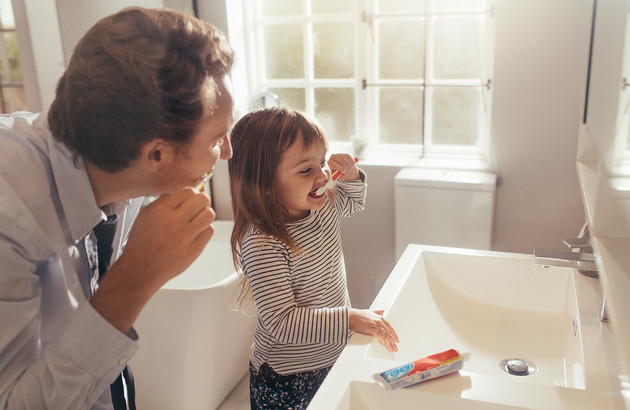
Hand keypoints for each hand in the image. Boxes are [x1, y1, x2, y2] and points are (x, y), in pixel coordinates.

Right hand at [91, 188, 214, 331]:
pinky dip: (204, 230)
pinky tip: (195, 234)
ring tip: (197, 222)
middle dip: (201, 203)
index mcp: (160, 210)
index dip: (191, 195)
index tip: (190, 200)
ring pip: (209, 214)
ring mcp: (185, 236)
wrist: (140, 270)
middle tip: (197, 209)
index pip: (188, 191)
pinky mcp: (194, 249)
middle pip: (203, 199)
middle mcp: (173, 221)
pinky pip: (209, 230)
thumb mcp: (145, 216)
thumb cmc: (142, 243)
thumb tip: (181, 193)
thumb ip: (162, 202)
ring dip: (205, 216)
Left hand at [328, 153, 359, 180]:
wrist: (341, 168)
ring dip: (349, 166)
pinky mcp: (346, 154)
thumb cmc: (337, 173)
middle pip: (340, 161)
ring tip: (349, 170)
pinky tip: (351, 166)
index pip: (334, 164)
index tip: (344, 171)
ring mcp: (340, 155)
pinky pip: (350, 158)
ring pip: (346, 160)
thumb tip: (343, 176)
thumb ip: (339, 176)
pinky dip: (352, 163)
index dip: (339, 168)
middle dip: (345, 167)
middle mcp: (334, 157)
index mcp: (330, 162)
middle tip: (348, 172)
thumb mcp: (337, 175)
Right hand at [349, 308, 398, 351]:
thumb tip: (383, 311)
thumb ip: (377, 312)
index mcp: (380, 317)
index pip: (390, 327)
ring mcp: (375, 324)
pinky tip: (384, 345)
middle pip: (389, 333)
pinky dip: (382, 341)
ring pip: (385, 335)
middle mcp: (379, 321)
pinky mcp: (371, 329)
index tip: (396, 340)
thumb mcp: (370, 311)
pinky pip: (379, 336)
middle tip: (395, 347)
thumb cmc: (358, 315)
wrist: (351, 316)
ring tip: (391, 349)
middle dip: (393, 341)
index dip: (394, 334)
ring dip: (389, 343)